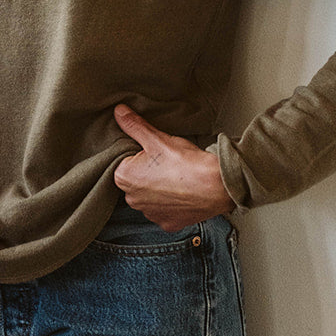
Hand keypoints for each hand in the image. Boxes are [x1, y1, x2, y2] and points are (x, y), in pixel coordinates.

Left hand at [112, 104, 233, 232]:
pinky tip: (183, 192)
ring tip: (176, 176)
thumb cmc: (184, 161)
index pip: (125, 163)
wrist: (216, 186)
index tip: (155, 152)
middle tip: (167, 163)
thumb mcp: (157, 138)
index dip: (140, 155)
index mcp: (124, 178)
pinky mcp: (168, 224)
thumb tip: (118, 111)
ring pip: (150, 198)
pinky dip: (172, 203)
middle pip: (136, 181)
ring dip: (159, 190)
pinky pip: (165, 211)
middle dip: (148, 172)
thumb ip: (134, 125)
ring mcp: (151, 215)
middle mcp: (132, 201)